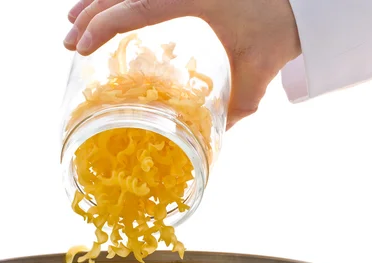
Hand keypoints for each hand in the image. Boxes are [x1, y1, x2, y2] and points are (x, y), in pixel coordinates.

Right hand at [63, 0, 301, 128]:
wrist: (302, 4)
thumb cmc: (281, 31)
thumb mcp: (258, 74)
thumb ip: (239, 108)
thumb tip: (221, 140)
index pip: (137, 6)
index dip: (104, 26)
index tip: (80, 46)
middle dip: (91, 14)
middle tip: (69, 40)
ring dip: (99, 0)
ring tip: (76, 21)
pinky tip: (108, 5)